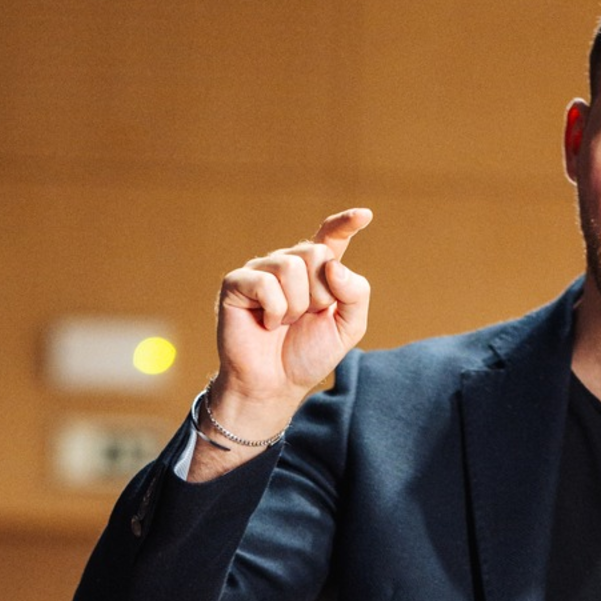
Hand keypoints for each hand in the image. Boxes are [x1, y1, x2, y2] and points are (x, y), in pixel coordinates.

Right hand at [208, 207, 372, 443]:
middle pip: (316, 252)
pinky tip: (266, 323)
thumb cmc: (307, 354)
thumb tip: (333, 265)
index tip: (364, 215)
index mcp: (315, 271)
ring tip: (285, 322)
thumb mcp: (347, 327)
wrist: (275, 384)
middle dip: (320, 293)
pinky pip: (266, 284)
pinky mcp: (236, 283)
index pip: (331, 237)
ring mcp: (260, 271)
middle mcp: (287, 264)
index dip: (345, 223)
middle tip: (305, 317)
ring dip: (296, 306)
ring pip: (291, 267)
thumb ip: (355, 293)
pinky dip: (274, 311)